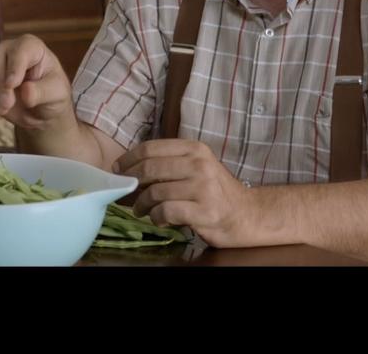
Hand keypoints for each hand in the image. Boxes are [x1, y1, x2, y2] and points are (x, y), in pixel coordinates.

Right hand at [0, 34, 74, 130]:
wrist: (39, 111)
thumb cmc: (51, 95)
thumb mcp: (57, 94)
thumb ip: (43, 92)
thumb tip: (26, 92)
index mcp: (31, 47)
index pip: (20, 49)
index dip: (14, 66)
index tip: (11, 85)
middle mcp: (9, 49)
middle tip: (7, 105)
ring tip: (0, 110)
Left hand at [114, 138, 255, 247]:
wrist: (248, 215)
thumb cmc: (217, 192)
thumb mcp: (197, 167)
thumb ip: (171, 163)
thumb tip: (133, 166)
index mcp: (194, 149)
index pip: (151, 148)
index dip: (129, 158)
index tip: (118, 169)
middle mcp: (199, 165)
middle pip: (149, 168)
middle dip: (132, 182)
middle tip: (127, 192)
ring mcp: (203, 188)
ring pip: (155, 192)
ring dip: (142, 204)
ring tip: (142, 210)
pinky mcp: (204, 211)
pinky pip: (166, 212)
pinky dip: (157, 217)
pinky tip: (160, 220)